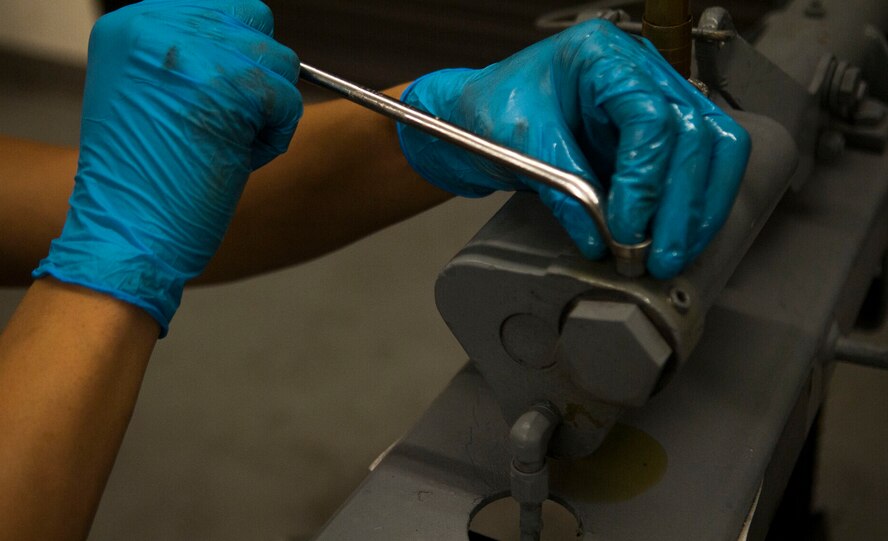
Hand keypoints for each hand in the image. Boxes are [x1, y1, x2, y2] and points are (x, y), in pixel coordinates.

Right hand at [33, 0, 301, 334]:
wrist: (126, 234)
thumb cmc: (143, 184)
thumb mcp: (152, 99)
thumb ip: (193, 63)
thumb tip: (251, 50)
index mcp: (133, 26)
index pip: (222, 10)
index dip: (239, 57)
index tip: (224, 98)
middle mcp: (156, 26)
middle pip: (255, 23)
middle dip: (258, 78)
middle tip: (232, 124)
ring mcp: (192, 52)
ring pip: (279, 60)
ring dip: (269, 110)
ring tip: (231, 145)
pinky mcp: (227, 85)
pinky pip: (286, 99)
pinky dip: (276, 136)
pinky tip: (241, 159)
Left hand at [398, 20, 749, 278]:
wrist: (476, 117)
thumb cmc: (490, 111)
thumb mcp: (519, 146)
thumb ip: (565, 190)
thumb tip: (603, 241)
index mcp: (601, 55)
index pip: (650, 116)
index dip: (645, 180)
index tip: (627, 230)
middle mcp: (640, 72)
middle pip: (696, 133)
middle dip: (681, 204)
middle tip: (658, 257)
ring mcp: (656, 101)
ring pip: (714, 149)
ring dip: (698, 210)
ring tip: (670, 257)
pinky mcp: (659, 137)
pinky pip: (698, 169)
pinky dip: (692, 209)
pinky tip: (675, 242)